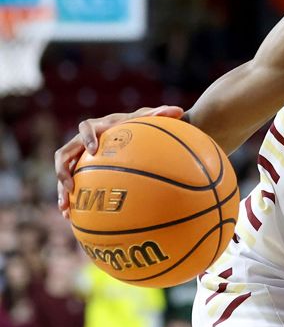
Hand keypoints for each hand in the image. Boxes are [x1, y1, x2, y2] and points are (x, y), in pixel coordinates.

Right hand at [54, 106, 184, 217]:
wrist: (133, 134)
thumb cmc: (141, 125)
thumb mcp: (149, 120)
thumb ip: (161, 114)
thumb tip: (179, 110)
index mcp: (98, 127)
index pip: (86, 127)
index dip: (87, 137)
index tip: (93, 150)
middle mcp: (83, 142)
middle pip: (64, 153)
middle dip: (63, 169)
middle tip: (70, 184)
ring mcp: (79, 158)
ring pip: (63, 172)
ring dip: (61, 189)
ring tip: (65, 207)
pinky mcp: (79, 172)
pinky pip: (70, 185)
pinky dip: (69, 199)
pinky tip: (71, 216)